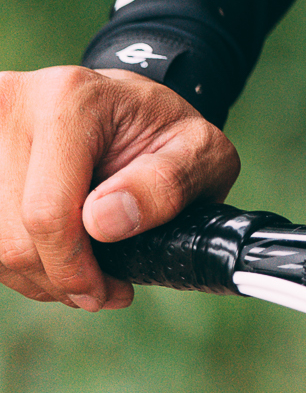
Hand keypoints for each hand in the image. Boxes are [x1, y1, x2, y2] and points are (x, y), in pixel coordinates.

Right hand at [0, 66, 239, 309]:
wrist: (129, 108)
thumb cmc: (166, 134)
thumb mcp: (200, 153)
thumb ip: (167, 186)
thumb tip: (103, 223)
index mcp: (71, 99)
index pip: (48, 210)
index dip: (72, 268)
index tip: (103, 293)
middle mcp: (12, 105)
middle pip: (11, 235)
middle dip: (56, 278)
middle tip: (100, 291)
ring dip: (33, 273)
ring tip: (80, 272)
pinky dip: (14, 258)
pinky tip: (52, 255)